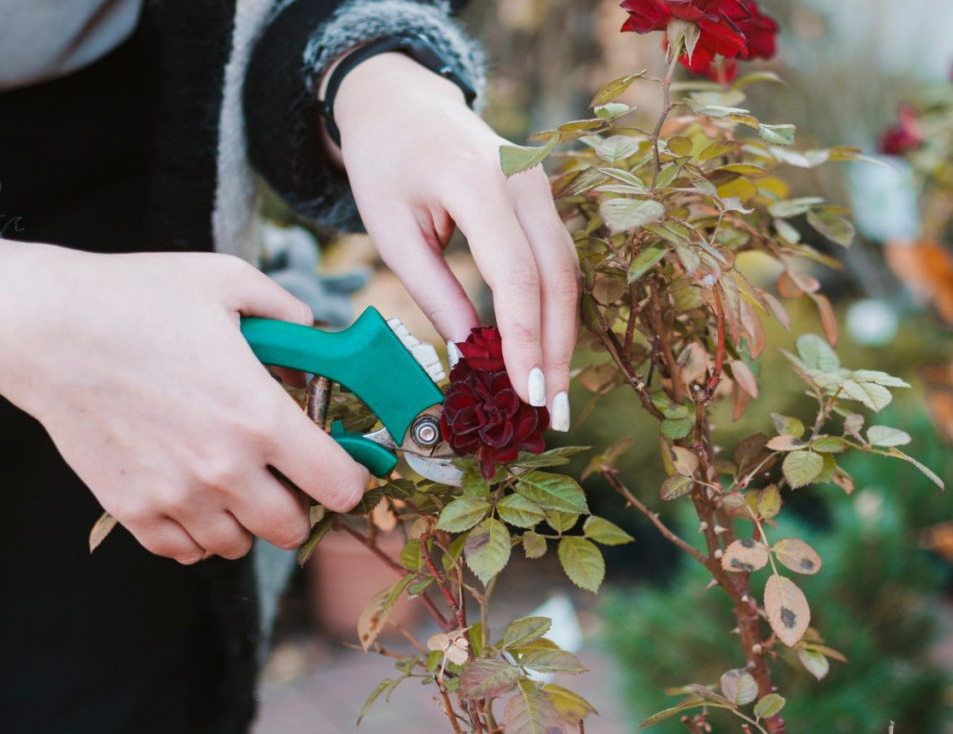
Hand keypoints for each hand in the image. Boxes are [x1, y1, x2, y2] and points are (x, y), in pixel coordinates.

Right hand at [0, 224, 370, 561]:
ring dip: (246, 519)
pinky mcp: (131, 510)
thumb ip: (289, 313)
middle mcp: (223, 469)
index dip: (351, 477)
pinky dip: (197, 531)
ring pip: (238, 544)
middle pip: (292, 527)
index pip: (339, 486)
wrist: (45, 328)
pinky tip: (192, 493)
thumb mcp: (229, 282)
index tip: (342, 464)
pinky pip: (184, 549)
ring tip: (234, 479)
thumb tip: (317, 335)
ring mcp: (175, 496)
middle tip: (286, 473)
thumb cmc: (137, 298)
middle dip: (300, 502)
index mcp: (260, 417)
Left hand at [330, 53, 579, 430]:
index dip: (525, 341)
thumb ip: (435, 292)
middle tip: (551, 413)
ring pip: (567, 270)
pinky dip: (554, 308)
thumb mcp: (392, 231)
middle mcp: (523, 178)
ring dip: (561, 335)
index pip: (516, 275)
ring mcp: (541, 183)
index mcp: (477, 182)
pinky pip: (558, 258)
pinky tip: (545, 351)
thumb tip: (473, 354)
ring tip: (550, 394)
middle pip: (557, 277)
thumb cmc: (385, 164)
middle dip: (555, 350)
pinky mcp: (543, 195)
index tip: (525, 395)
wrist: (400, 101)